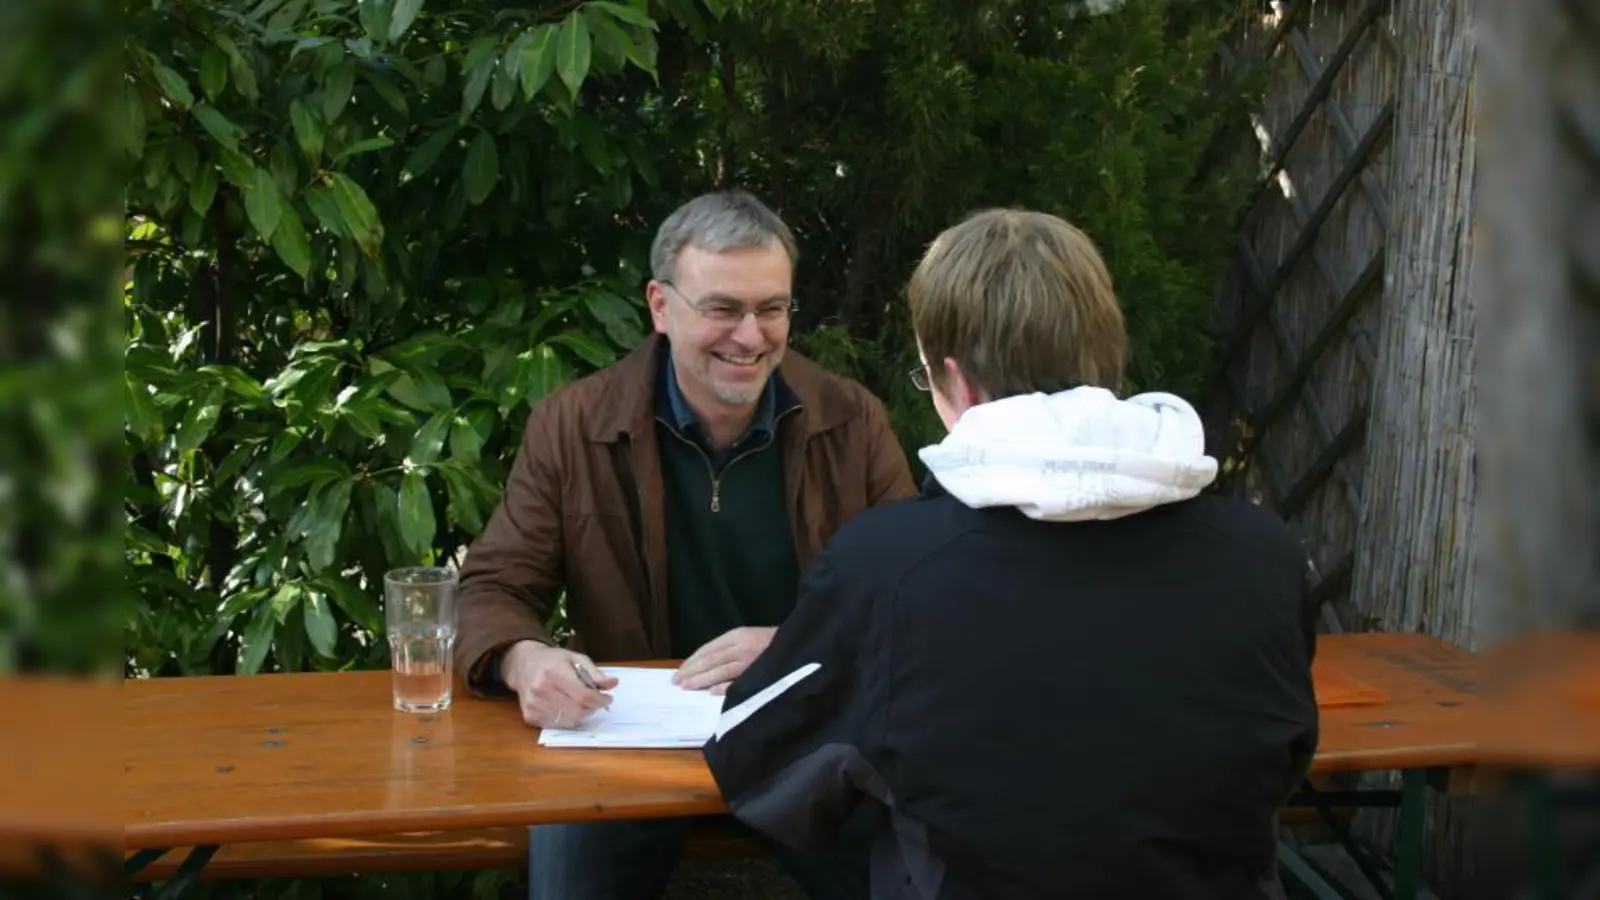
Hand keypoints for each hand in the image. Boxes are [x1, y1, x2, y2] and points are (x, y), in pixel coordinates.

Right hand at [500, 640, 618, 728]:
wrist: (523, 665)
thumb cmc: (552, 660)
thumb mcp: (576, 658)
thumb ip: (595, 673)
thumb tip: (613, 684)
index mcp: (553, 672)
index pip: (583, 695)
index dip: (600, 700)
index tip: (607, 698)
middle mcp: (541, 690)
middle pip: (578, 711)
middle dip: (592, 708)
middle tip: (595, 701)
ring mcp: (534, 705)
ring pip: (569, 721)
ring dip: (581, 715)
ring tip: (581, 703)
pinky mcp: (530, 716)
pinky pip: (557, 725)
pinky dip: (567, 719)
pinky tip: (566, 707)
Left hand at [673, 626, 775, 694]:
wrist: (802, 643)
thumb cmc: (772, 644)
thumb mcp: (749, 640)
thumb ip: (729, 651)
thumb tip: (706, 667)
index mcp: (738, 635)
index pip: (708, 649)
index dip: (692, 660)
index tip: (679, 672)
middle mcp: (741, 645)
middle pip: (710, 659)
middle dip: (692, 671)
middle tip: (676, 682)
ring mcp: (750, 659)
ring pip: (720, 670)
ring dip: (701, 679)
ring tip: (686, 687)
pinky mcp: (759, 672)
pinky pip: (738, 681)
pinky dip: (725, 687)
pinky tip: (711, 693)